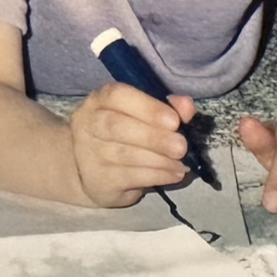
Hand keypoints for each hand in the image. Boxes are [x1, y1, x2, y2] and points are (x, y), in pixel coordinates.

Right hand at [68, 83, 198, 207]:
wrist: (92, 172)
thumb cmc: (123, 136)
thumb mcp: (142, 117)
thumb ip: (167, 108)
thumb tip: (187, 106)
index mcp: (100, 100)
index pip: (116, 96)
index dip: (147, 107)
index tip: (174, 121)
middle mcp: (89, 123)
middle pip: (116, 127)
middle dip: (154, 137)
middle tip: (181, 146)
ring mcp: (90, 153)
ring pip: (125, 155)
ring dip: (159, 160)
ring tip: (180, 162)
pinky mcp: (99, 180)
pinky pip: (130, 177)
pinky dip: (157, 175)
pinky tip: (174, 174)